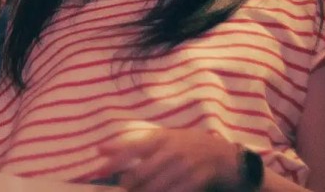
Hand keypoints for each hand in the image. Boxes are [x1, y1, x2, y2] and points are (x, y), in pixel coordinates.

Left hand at [95, 128, 239, 191]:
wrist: (226, 156)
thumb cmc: (188, 145)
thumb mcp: (163, 138)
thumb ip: (133, 143)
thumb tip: (100, 149)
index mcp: (161, 138)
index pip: (131, 148)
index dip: (114, 161)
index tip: (98, 171)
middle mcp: (171, 150)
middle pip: (141, 172)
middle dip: (126, 185)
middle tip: (118, 190)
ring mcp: (186, 166)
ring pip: (155, 186)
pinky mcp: (197, 180)